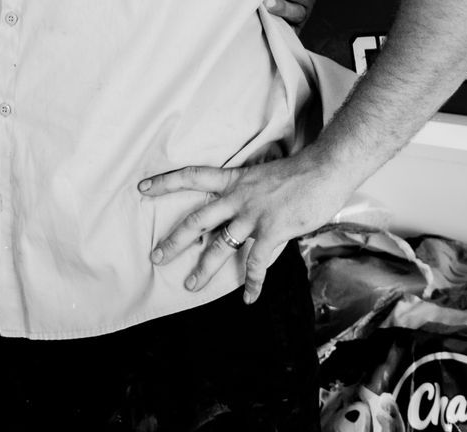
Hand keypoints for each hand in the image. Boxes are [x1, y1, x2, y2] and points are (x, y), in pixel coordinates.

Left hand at [139, 148, 353, 303]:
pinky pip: (257, 263)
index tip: (142, 188)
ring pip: (219, 246)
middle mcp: (237, 198)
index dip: (165, 182)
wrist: (324, 169)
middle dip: (174, 240)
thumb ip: (246, 192)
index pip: (191, 176)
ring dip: (203, 268)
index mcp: (233, 180)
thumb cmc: (298, 171)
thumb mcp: (261, 175)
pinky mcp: (273, 231)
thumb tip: (238, 206)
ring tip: (189, 285)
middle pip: (196, 220)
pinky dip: (252, 283)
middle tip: (156, 256)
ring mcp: (253, 216)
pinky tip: (248, 297)